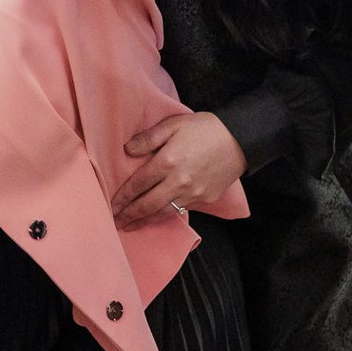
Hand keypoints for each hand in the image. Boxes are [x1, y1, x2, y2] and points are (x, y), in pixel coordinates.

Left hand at [111, 112, 246, 227]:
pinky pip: (181, 210)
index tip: (111, 206)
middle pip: (148, 204)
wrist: (240, 139)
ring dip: (145, 221)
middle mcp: (178, 182)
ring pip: (164, 212)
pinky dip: (165, 216)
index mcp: (167, 162)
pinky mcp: (205, 199)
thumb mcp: (173, 124)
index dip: (122, 197)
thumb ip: (148, 138)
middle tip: (115, 222)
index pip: (138, 184)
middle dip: (129, 215)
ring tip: (131, 226)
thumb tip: (127, 150)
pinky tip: (156, 217)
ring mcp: (193, 193)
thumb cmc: (205, 128)